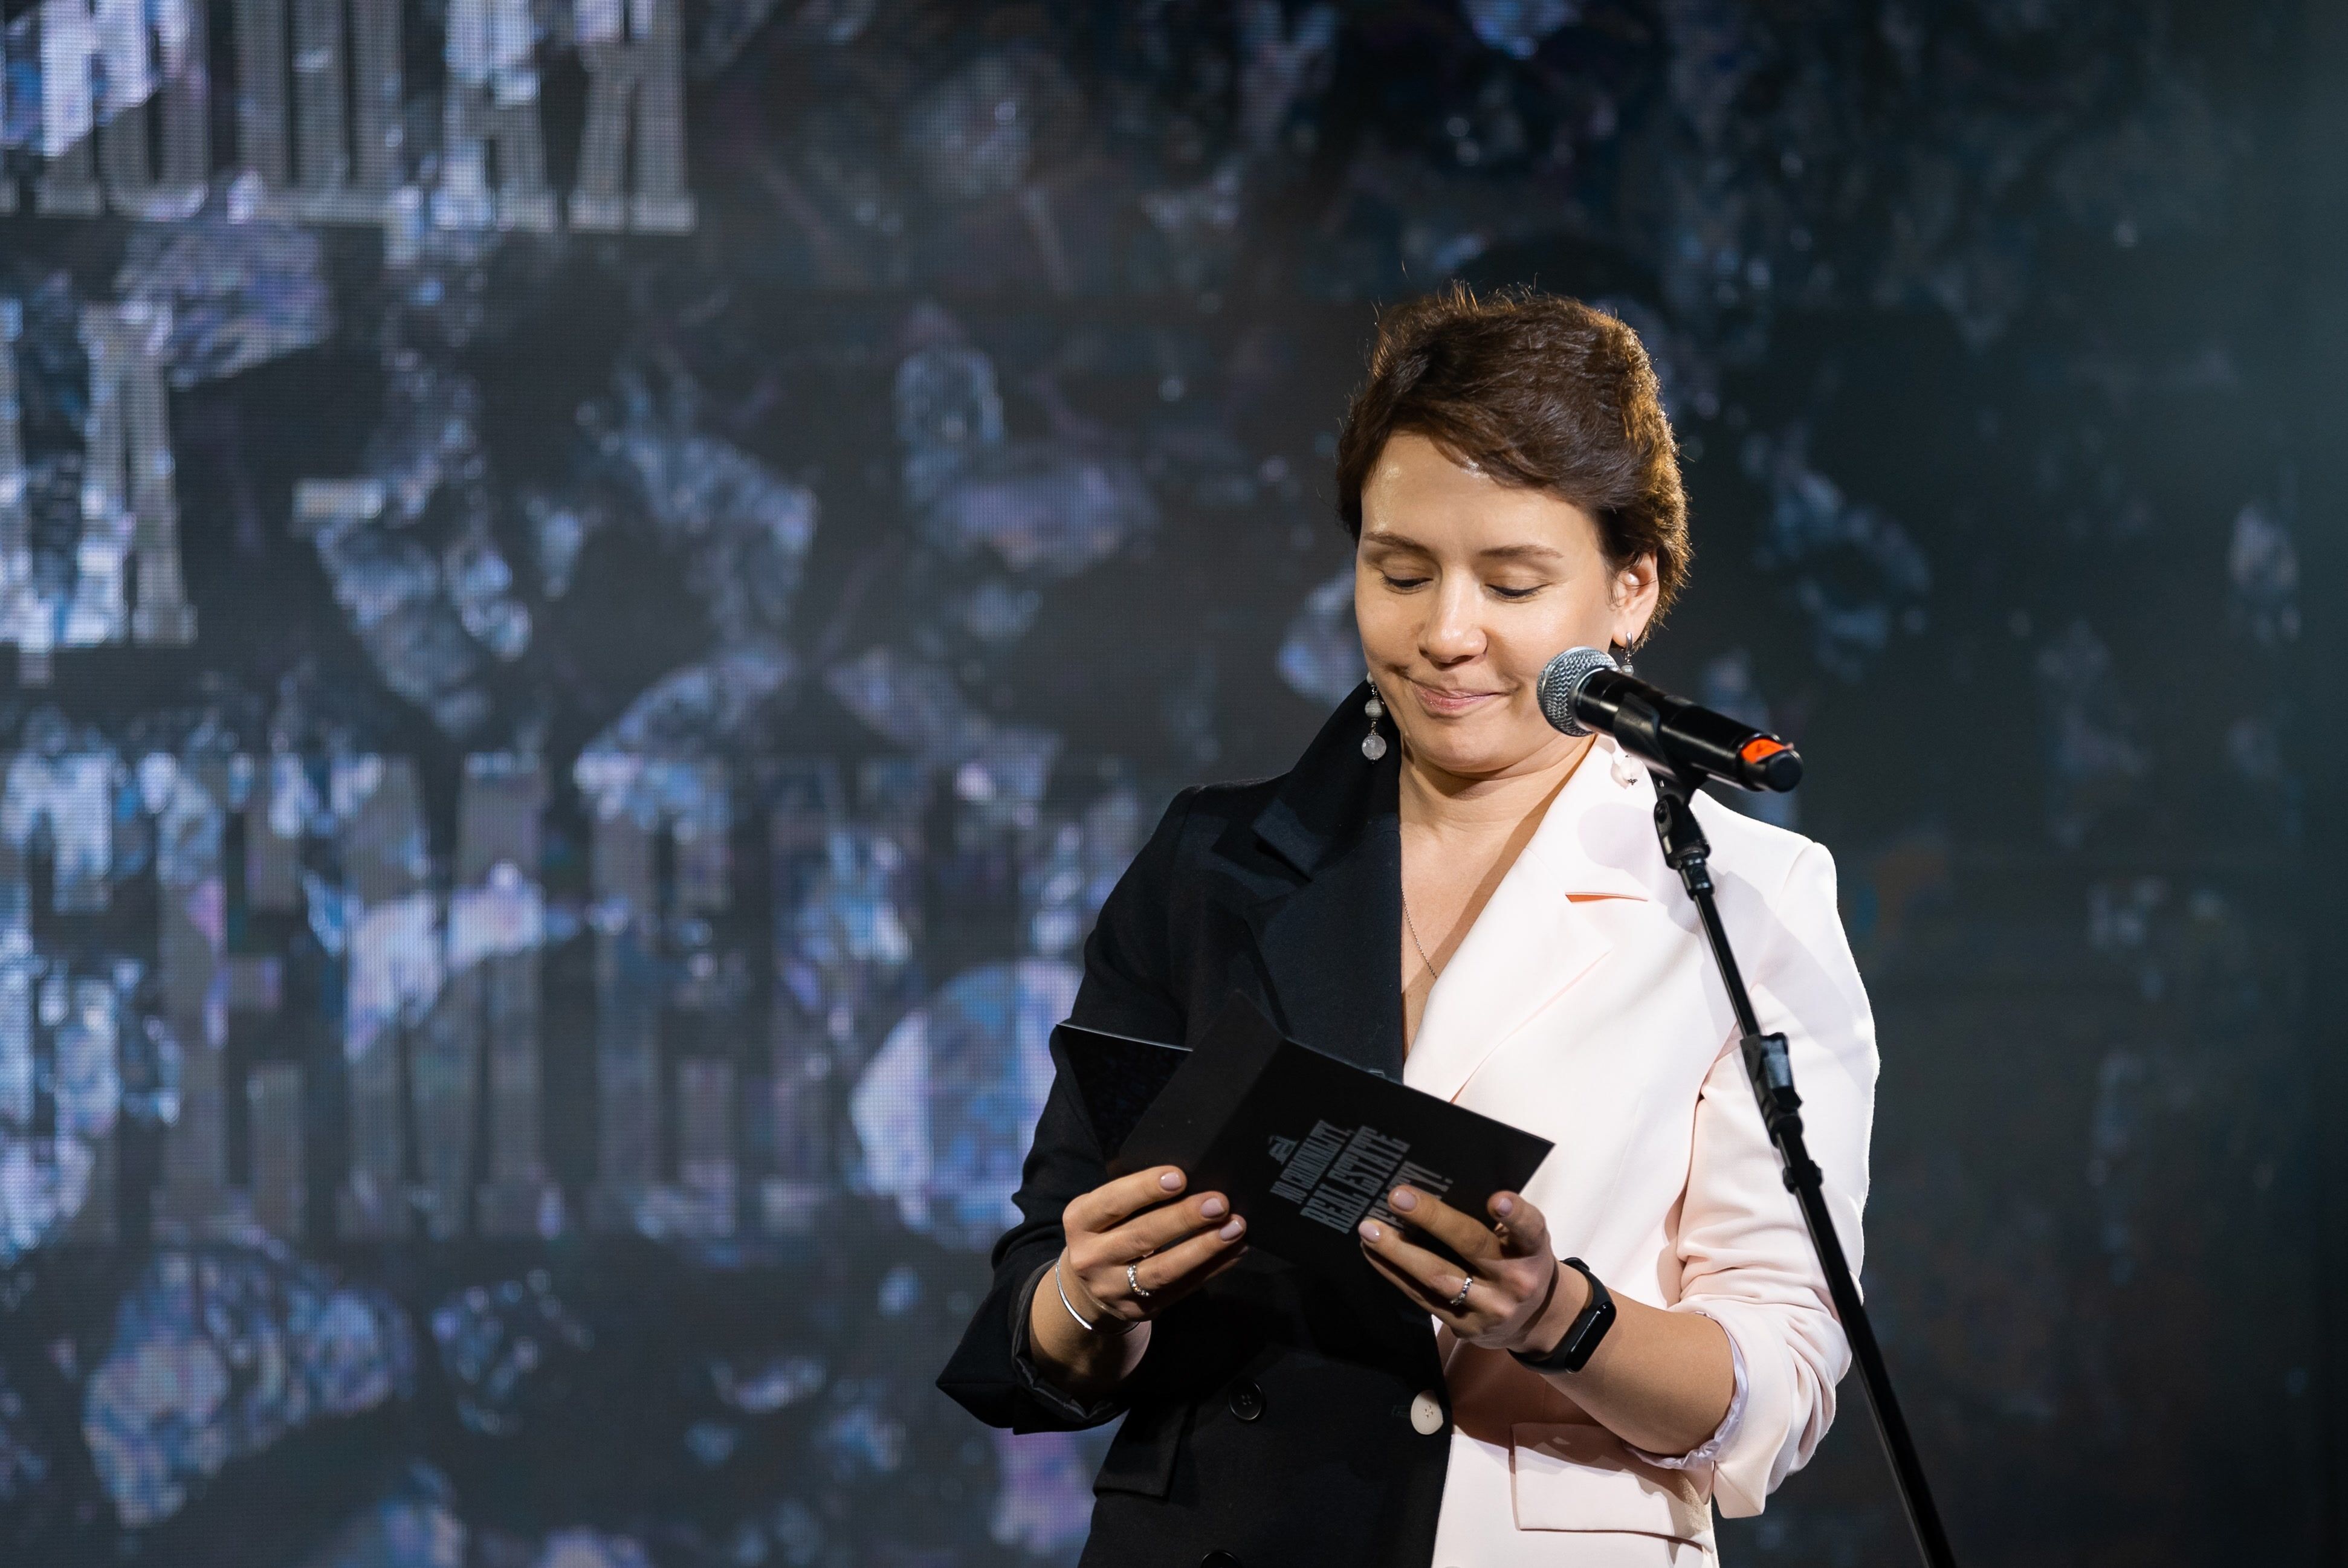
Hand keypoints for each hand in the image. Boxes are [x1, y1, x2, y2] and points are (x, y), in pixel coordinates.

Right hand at [1059, 1166, 1249, 1329]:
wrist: (1086, 1289)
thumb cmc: (1105, 1232)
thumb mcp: (1100, 1212)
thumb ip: (1131, 1197)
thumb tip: (1188, 1177)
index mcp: (1080, 1221)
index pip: (1112, 1202)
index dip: (1145, 1189)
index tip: (1180, 1176)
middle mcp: (1091, 1257)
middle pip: (1142, 1237)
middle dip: (1184, 1218)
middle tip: (1218, 1202)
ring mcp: (1115, 1288)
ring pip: (1164, 1269)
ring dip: (1204, 1247)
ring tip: (1235, 1227)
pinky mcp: (1141, 1309)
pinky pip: (1183, 1288)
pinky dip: (1213, 1267)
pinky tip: (1235, 1249)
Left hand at [1357, 1186, 1575, 1353]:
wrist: (1534, 1319)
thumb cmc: (1518, 1260)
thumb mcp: (1522, 1238)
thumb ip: (1494, 1219)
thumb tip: (1436, 1188)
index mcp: (1532, 1249)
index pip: (1529, 1228)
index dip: (1514, 1214)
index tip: (1496, 1199)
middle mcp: (1515, 1280)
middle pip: (1471, 1245)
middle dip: (1432, 1219)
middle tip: (1397, 1197)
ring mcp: (1490, 1308)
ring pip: (1438, 1277)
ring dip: (1398, 1252)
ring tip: (1369, 1230)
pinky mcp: (1466, 1327)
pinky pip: (1423, 1298)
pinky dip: (1395, 1274)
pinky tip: (1374, 1254)